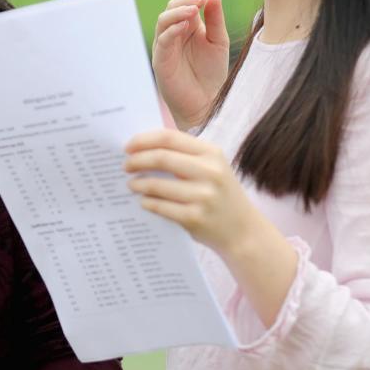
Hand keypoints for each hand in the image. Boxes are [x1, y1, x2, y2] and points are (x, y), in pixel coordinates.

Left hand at [124, 128, 251, 255]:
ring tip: (131, 184)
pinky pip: (161, 207)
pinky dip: (148, 202)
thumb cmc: (220, 194)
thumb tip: (142, 147)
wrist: (243, 231)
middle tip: (125, 166)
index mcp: (212, 153)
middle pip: (162, 158)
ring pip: (158, 185)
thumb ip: (184, 155)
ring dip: (139, 184)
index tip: (128, 146)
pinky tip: (143, 201)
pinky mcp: (195, 218)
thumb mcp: (211, 167)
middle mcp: (211, 172)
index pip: (169, 138)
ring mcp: (204, 196)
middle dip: (137, 161)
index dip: (144, 140)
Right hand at [151, 0, 229, 129]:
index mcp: (189, 27)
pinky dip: (173, 29)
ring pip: (164, 20)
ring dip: (178, 11)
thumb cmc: (212, 75)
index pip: (185, 3)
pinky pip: (163, 40)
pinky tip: (186, 25)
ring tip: (194, 8)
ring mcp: (166, 46)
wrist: (207, 104)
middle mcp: (175, 34)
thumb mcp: (218, 41)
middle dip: (185, 0)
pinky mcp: (161, 60)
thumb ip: (215, 18)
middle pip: (172, 8)